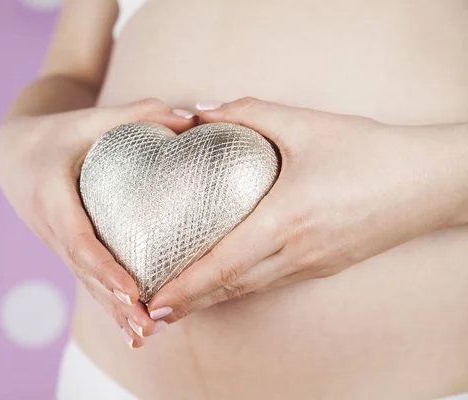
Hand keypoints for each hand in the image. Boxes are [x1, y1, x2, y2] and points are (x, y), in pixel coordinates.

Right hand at [0, 98, 195, 346]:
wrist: (15, 153)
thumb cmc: (55, 133)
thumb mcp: (88, 118)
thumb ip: (136, 114)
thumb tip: (191, 118)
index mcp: (52, 197)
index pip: (78, 240)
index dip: (103, 268)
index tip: (131, 292)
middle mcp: (51, 228)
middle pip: (84, 273)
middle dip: (114, 303)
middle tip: (147, 327)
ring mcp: (57, 244)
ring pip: (86, 283)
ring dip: (112, 313)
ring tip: (144, 337)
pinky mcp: (67, 249)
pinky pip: (88, 279)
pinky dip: (108, 305)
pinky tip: (131, 330)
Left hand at [147, 97, 459, 322]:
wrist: (428, 183)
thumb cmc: (369, 152)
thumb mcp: (305, 124)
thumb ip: (247, 113)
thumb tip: (201, 112)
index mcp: (286, 221)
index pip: (224, 265)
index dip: (186, 286)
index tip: (156, 300)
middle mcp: (296, 253)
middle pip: (231, 287)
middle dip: (190, 301)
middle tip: (154, 309)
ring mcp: (311, 265)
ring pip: (250, 289)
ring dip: (212, 297)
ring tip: (181, 299)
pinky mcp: (323, 266)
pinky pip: (271, 282)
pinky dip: (240, 286)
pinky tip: (227, 280)